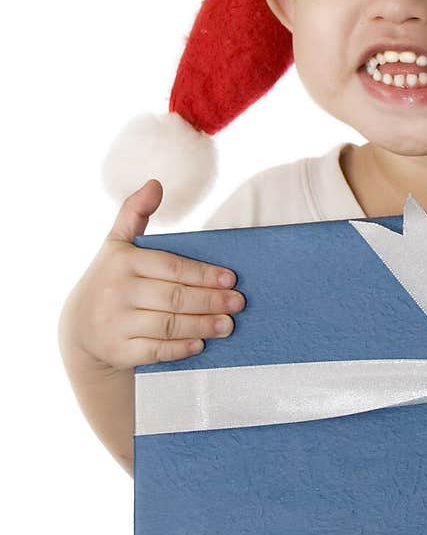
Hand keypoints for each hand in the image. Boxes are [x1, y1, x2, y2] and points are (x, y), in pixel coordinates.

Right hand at [61, 180, 245, 370]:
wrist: (79, 327)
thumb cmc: (111, 278)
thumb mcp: (116, 244)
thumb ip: (135, 212)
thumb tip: (155, 183)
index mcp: (122, 261)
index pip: (171, 267)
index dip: (203, 274)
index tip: (232, 278)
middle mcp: (117, 292)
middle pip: (174, 297)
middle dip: (211, 300)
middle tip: (239, 302)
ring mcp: (116, 323)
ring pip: (169, 325)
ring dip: (203, 326)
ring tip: (228, 324)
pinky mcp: (118, 351)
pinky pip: (155, 351)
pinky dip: (180, 348)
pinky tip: (201, 345)